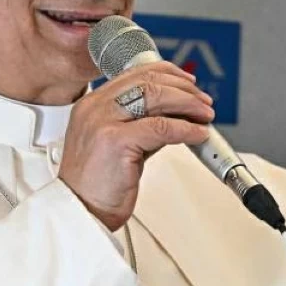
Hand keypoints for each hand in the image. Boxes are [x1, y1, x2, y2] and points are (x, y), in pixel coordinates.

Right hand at [59, 61, 213, 229]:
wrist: (80, 212)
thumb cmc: (96, 185)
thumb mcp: (119, 145)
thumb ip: (142, 125)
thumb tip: (176, 116)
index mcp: (92, 104)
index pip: (134, 73)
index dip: (168, 74)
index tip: (189, 83)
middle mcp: (95, 108)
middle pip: (147, 80)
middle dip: (183, 89)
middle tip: (203, 102)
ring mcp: (102, 122)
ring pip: (154, 96)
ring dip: (188, 104)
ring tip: (204, 116)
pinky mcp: (115, 141)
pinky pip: (160, 127)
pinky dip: (185, 129)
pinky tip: (197, 134)